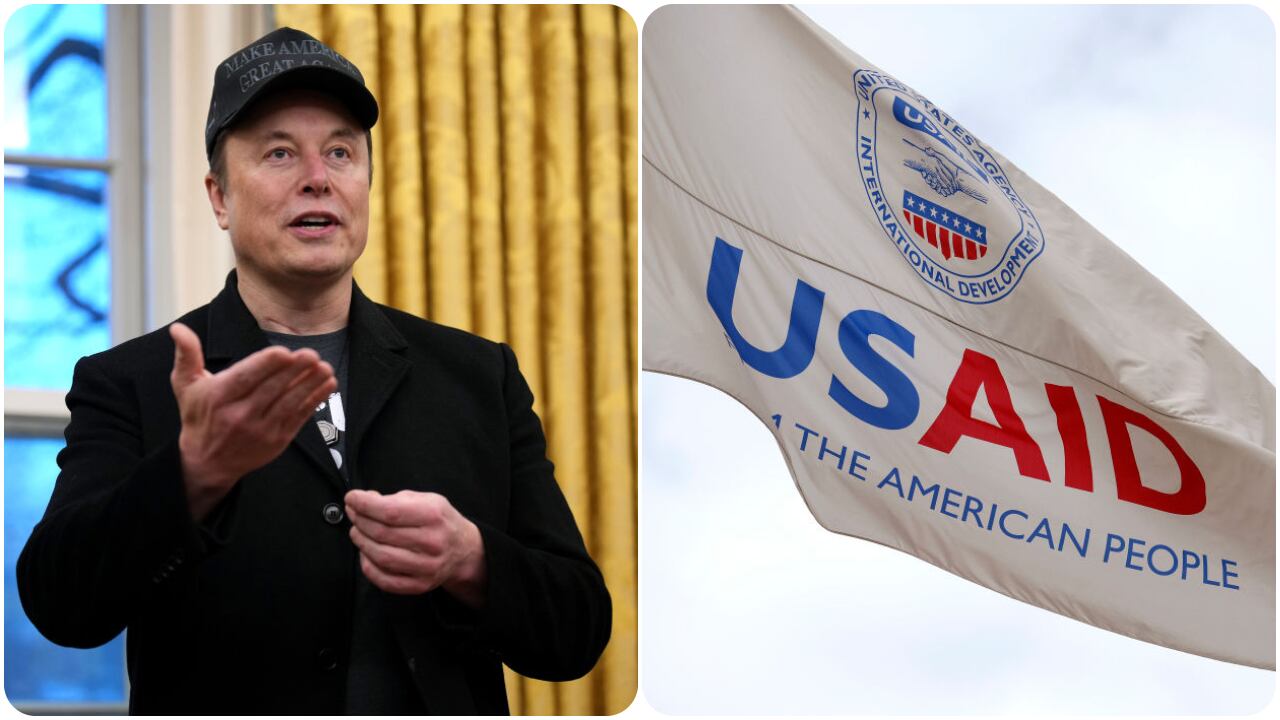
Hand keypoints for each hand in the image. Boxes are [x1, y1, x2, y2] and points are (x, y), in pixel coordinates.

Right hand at [170, 322, 336, 521]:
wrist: (206, 462)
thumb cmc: (198, 417)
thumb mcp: (185, 385)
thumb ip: (187, 355)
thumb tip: (178, 329)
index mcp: (218, 397)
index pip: (245, 378)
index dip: (265, 365)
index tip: (283, 352)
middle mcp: (239, 415)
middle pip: (271, 389)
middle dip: (293, 371)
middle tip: (311, 354)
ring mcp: (260, 429)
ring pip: (288, 403)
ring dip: (309, 384)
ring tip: (324, 368)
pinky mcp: (277, 440)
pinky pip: (299, 417)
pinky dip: (314, 400)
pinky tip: (327, 385)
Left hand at [345, 489, 487, 606]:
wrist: (463, 551)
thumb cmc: (440, 521)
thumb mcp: (427, 499)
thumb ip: (395, 499)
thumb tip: (364, 500)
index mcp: (433, 515)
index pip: (389, 511)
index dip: (364, 505)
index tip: (351, 498)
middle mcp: (432, 542)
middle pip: (381, 533)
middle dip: (360, 520)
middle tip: (353, 513)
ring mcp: (426, 567)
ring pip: (380, 556)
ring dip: (361, 542)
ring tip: (357, 531)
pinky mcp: (419, 585)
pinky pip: (384, 579)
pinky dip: (367, 565)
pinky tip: (365, 553)